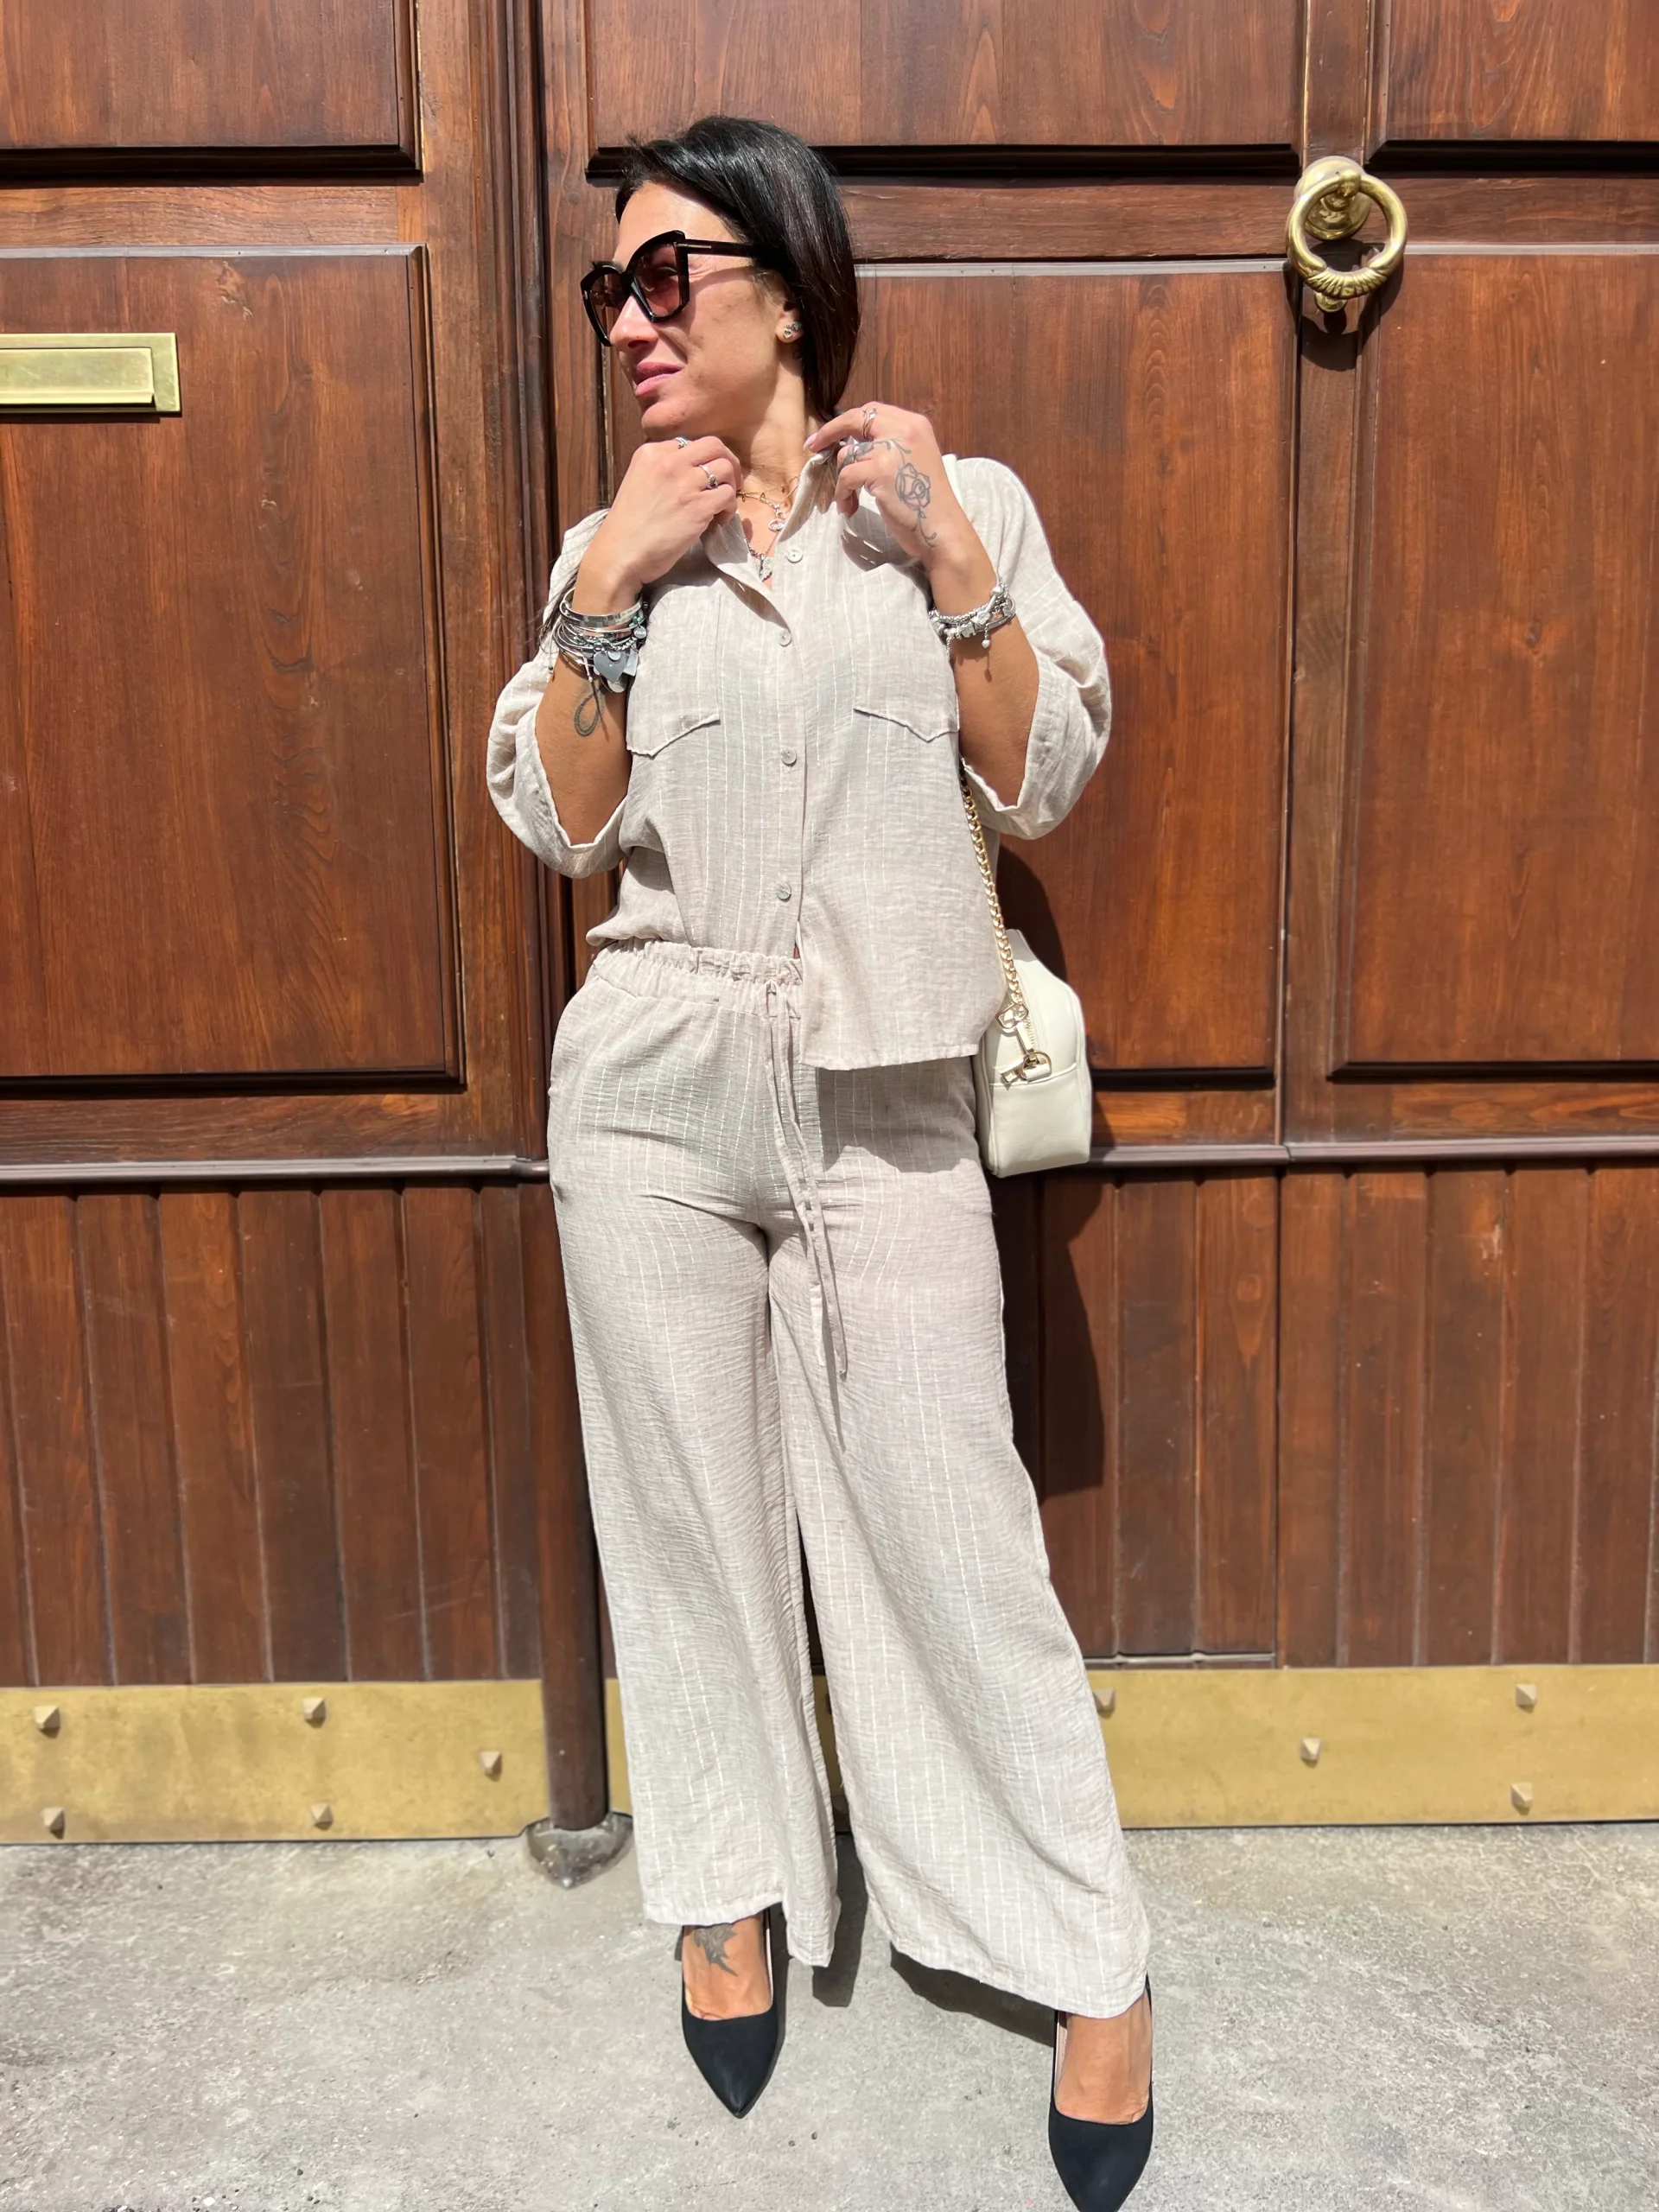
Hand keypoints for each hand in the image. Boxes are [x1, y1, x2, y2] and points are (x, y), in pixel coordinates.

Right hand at [572, 434, 740, 608]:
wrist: (620, 554)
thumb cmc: (627, 528)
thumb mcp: (637, 483)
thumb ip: (660, 472)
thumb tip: (687, 474)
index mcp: (650, 452)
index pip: (689, 443)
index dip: (701, 459)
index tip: (702, 477)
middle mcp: (669, 460)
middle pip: (713, 445)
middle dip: (726, 461)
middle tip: (727, 481)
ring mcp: (685, 482)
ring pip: (725, 467)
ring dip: (730, 485)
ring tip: (722, 505)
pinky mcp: (698, 505)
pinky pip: (727, 494)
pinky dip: (729, 507)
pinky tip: (719, 520)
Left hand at [804, 401, 974, 571]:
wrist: (943, 530)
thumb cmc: (928, 504)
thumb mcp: (913, 462)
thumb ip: (890, 446)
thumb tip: (852, 445)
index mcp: (915, 425)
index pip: (873, 411)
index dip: (848, 421)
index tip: (830, 433)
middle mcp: (905, 429)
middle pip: (856, 419)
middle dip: (830, 432)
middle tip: (812, 447)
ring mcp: (892, 448)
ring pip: (848, 454)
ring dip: (841, 480)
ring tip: (848, 501)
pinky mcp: (881, 470)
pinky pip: (846, 476)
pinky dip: (842, 493)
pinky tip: (849, 508)